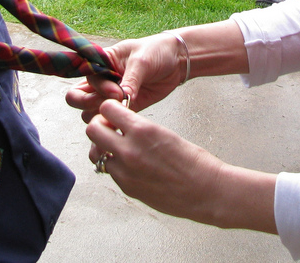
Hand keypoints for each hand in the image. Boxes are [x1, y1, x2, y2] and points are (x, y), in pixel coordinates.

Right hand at [66, 33, 183, 120]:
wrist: (176, 60)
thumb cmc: (156, 51)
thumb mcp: (142, 61)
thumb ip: (130, 79)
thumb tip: (123, 98)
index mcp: (101, 63)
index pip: (84, 78)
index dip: (96, 88)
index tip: (117, 91)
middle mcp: (102, 80)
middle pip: (78, 98)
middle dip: (91, 103)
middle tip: (114, 102)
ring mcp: (111, 96)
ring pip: (90, 112)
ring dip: (102, 115)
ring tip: (123, 110)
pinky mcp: (124, 108)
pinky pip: (110, 119)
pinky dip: (112, 124)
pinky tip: (124, 123)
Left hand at [87, 98, 227, 224]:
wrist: (206, 191)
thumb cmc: (194, 162)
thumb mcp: (164, 133)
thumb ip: (138, 129)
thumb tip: (121, 126)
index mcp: (142, 130)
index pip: (107, 109)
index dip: (109, 109)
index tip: (114, 112)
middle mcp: (129, 150)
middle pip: (92, 131)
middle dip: (99, 126)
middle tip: (110, 128)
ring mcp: (126, 172)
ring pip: (97, 154)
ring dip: (104, 149)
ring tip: (119, 149)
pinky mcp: (127, 188)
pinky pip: (110, 172)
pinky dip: (116, 166)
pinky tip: (131, 166)